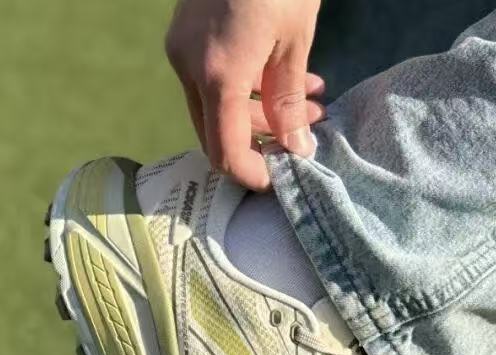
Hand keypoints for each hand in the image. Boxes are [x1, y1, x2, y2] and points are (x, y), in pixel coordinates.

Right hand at [165, 0, 324, 189]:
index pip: (226, 153)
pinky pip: (215, 77)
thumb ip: (291, 102)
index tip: (281, 180)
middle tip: (310, 130)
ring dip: (264, 112)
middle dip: (266, 140)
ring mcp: (182, 48)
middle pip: (220, 132)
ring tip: (312, 101)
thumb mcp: (295, 41)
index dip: (253, 176)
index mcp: (217, 75)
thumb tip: (297, 150)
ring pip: (219, 105)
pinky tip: (289, 76)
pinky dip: (249, 86)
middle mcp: (189, 65)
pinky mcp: (186, 34)